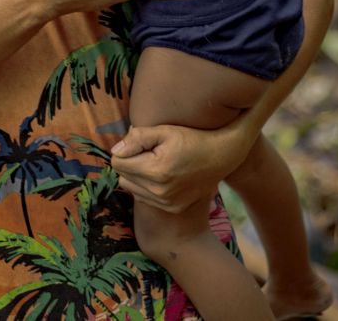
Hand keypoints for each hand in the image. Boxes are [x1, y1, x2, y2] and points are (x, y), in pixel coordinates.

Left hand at [111, 121, 252, 212]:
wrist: (222, 156)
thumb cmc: (191, 139)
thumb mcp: (163, 131)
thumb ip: (136, 139)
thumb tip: (115, 151)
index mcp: (156, 171)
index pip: (117, 163)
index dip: (125, 150)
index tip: (139, 144)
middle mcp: (160, 192)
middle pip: (122, 177)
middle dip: (129, 163)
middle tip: (147, 153)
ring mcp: (167, 203)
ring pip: (131, 189)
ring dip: (136, 176)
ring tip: (154, 164)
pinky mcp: (173, 208)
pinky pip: (144, 198)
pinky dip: (147, 187)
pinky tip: (162, 176)